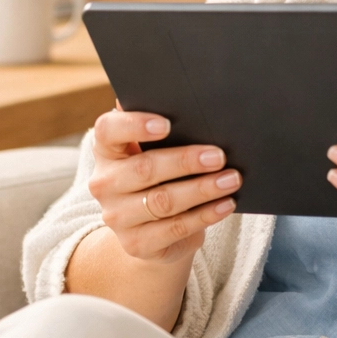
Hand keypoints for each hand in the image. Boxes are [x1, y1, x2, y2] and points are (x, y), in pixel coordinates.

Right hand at [87, 106, 240, 264]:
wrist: (153, 230)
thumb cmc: (160, 174)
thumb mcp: (156, 150)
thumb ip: (163, 125)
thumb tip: (177, 93)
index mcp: (107, 150)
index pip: (108, 130)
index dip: (134, 125)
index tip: (167, 124)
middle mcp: (105, 183)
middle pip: (144, 168)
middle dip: (186, 161)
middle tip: (220, 156)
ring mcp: (117, 217)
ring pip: (163, 201)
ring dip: (202, 189)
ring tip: (232, 179)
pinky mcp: (137, 244)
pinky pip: (175, 228)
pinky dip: (205, 215)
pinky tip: (225, 204)